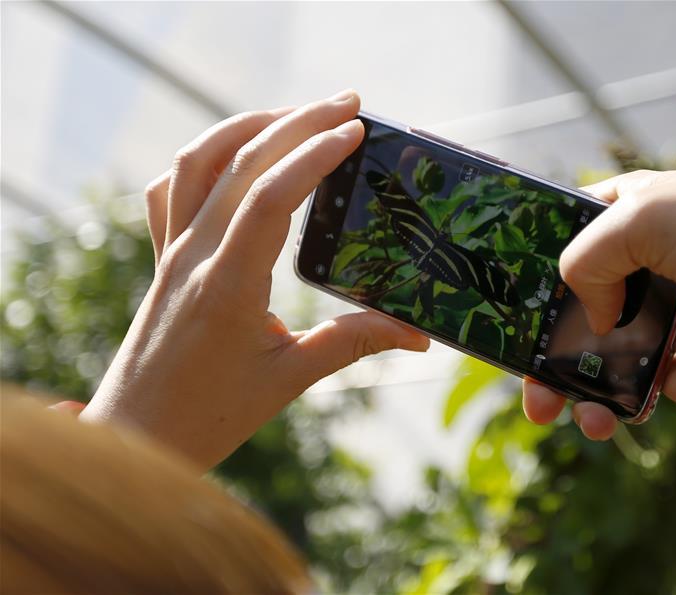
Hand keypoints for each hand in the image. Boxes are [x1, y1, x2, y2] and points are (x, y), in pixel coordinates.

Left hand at [82, 91, 428, 468]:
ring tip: (295, 113)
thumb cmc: (210, 415)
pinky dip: (203, 156)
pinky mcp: (162, 257)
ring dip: (247, 126)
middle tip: (346, 104)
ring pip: (197, 161)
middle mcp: (193, 256)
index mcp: (228, 285)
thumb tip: (418, 334)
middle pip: (240, 162)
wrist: (136, 434)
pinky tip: (234, 155)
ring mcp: (171, 251)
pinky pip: (170, 188)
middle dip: (297, 122)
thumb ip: (353, 343)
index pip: (270, 196)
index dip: (314, 155)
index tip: (355, 132)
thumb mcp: (290, 379)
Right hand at [522, 170, 675, 438]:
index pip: (555, 251)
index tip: (510, 337)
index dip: (530, 294)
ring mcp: (668, 304)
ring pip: (612, 358)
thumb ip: (588, 260)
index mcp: (618, 215)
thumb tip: (592, 320)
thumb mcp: (645, 218)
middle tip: (540, 407)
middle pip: (574, 318)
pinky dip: (671, 388)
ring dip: (600, 395)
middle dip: (552, 367)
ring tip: (597, 424)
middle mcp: (638, 260)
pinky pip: (663, 376)